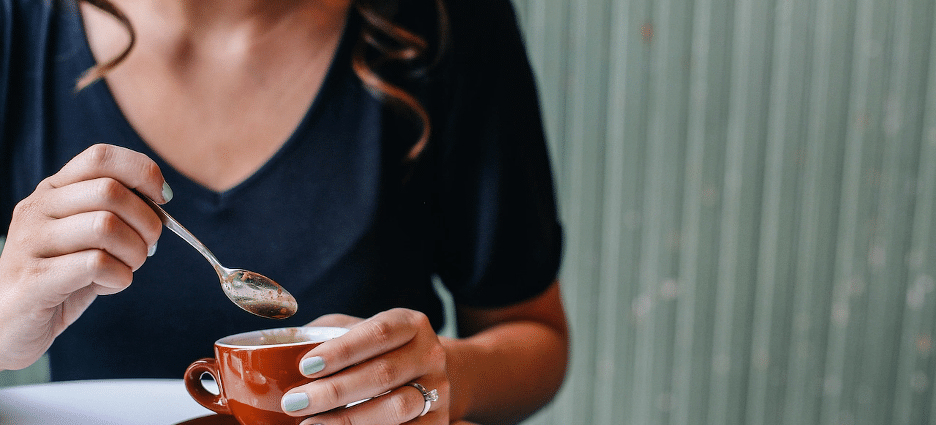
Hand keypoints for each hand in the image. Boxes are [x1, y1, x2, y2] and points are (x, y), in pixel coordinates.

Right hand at [0, 144, 167, 369]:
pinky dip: (120, 277)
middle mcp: (37, 209)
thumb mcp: (85, 237)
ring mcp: (31, 243)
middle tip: (147, 247)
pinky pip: (96, 264)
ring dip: (135, 252)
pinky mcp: (34, 280)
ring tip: (127, 268)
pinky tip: (110, 285)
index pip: (101, 156)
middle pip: (111, 192)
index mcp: (53, 191)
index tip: (162, 199)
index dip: (143, 172)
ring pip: (106, 226)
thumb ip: (115, 214)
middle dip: (147, 222)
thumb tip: (160, 202)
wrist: (6, 326)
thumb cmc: (59, 278)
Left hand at [283, 308, 450, 424]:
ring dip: (349, 419)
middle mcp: (431, 354)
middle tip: (293, 402)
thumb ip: (325, 334)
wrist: (426, 374)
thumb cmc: (376, 352)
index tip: (305, 366)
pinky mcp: (438, 421)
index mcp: (411, 324)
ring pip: (396, 407)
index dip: (342, 350)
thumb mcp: (356, 331)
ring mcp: (439, 390)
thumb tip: (276, 348)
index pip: (378, 333)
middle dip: (334, 391)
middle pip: (383, 373)